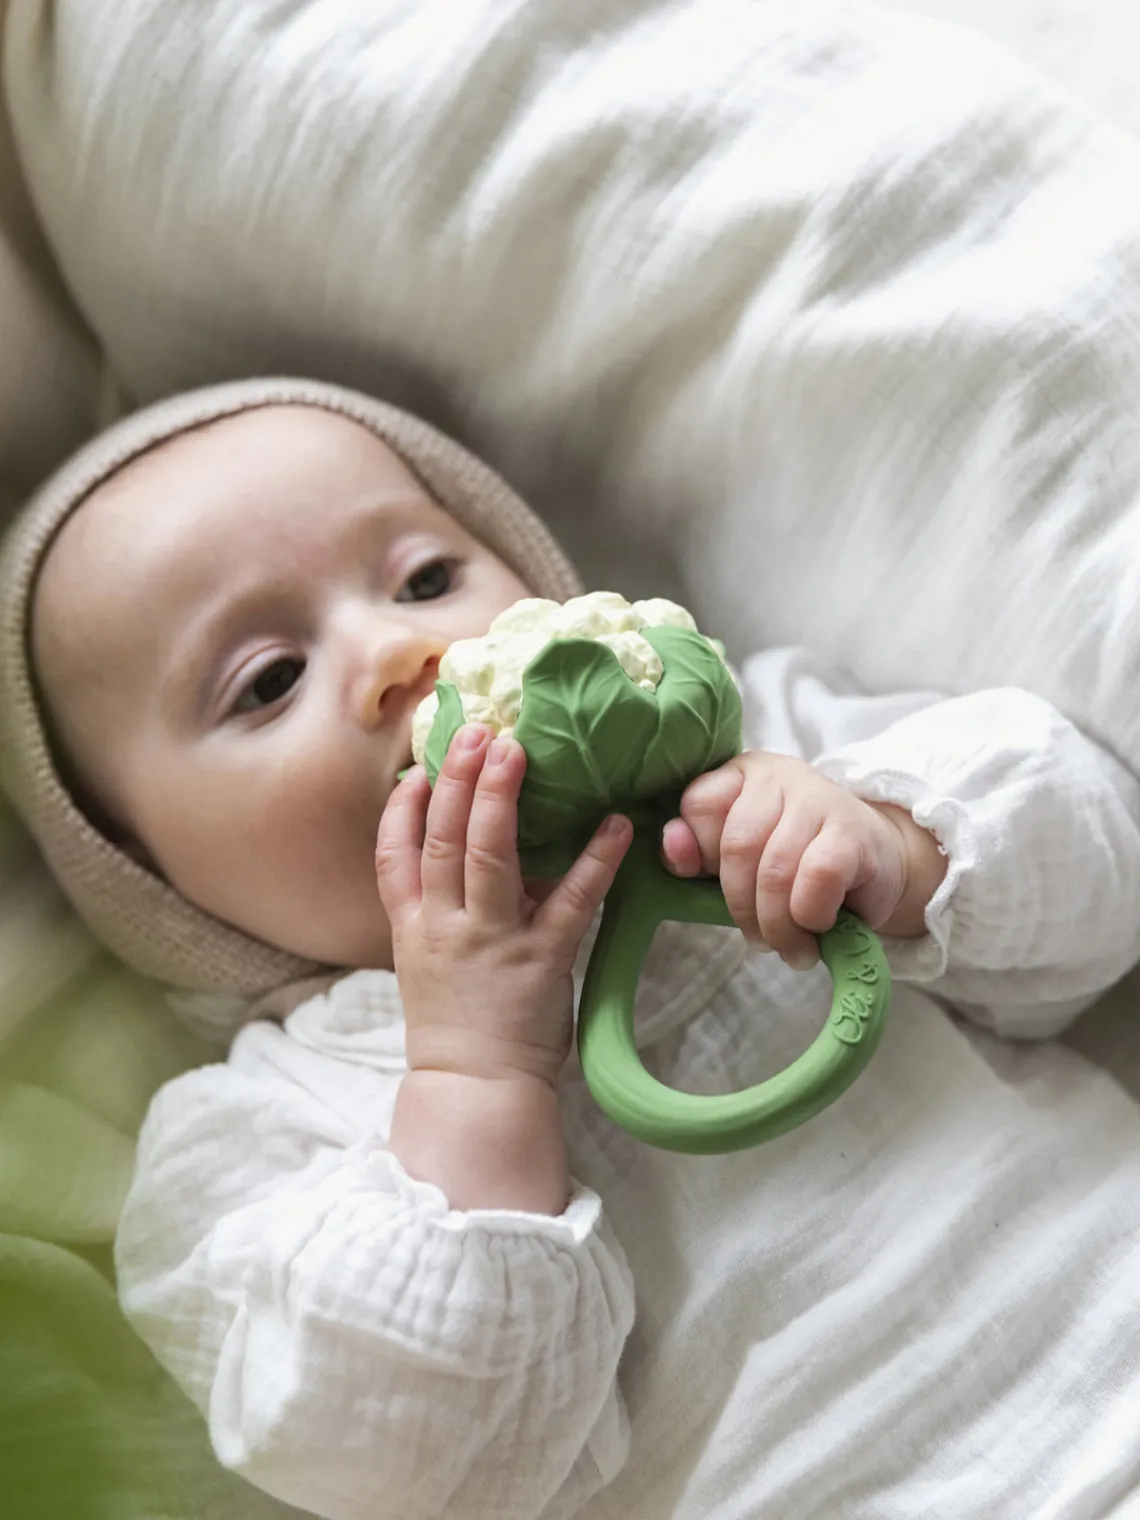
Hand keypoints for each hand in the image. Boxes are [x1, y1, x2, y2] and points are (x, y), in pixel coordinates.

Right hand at [376, 723, 632, 1088]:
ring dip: (499, 800)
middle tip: (476, 731)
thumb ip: (443, 907)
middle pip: (443, 839)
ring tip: (514, 750)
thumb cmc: (457, 1024)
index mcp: (412, 926)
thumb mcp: (427, 960)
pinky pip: (571, 901)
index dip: (404, 807)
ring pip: (489, 858)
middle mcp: (445, 926)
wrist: (474, 1090)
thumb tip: (470, 847)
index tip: (418, 767)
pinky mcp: (541, 959)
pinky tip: (615, 823)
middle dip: (456, 781)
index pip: (394, 855)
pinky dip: (595, 859)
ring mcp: (491, 941)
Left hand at [660, 751, 945, 968]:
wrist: (878, 865)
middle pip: (737, 846)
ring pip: (774, 868)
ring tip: (791, 946)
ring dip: (778, 924)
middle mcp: (780, 776)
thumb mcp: (739, 860)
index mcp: (743, 775)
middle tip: (760, 939)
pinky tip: (818, 927)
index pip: (699, 805)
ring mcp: (819, 798)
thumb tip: (673, 846)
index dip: (700, 857)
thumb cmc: (797, 864)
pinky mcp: (853, 830)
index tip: (715, 891)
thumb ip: (698, 853)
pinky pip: (815, 877)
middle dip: (742, 907)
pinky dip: (810, 915)